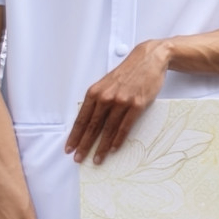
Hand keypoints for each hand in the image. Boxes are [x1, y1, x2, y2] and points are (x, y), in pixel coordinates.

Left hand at [64, 38, 171, 164]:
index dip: (74, 136)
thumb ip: (98, 100)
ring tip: (96, 159)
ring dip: (101, 147)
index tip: (69, 148)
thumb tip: (91, 120)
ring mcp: (121, 101)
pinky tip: (113, 148)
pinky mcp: (136, 105)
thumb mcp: (107, 83)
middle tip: (78, 158)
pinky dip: (118, 139)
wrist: (148, 59)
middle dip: (84, 145)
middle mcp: (106, 97)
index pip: (82, 119)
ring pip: (107, 129)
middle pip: (92, 127)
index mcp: (95, 92)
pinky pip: (125, 127)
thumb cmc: (128, 72)